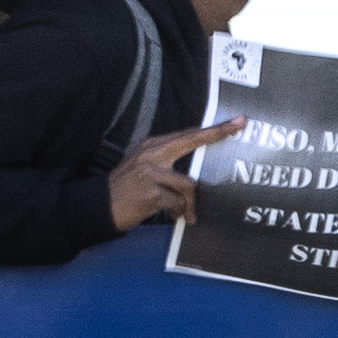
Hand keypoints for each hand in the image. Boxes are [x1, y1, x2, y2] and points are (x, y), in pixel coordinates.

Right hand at [108, 118, 232, 230]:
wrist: (97, 206)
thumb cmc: (126, 190)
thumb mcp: (143, 168)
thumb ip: (167, 163)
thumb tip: (196, 173)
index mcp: (151, 146)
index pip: (186, 135)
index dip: (212, 129)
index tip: (237, 121)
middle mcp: (151, 154)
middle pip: (191, 140)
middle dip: (217, 134)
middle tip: (239, 126)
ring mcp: (150, 172)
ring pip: (188, 185)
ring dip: (189, 203)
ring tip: (185, 213)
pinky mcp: (150, 192)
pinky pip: (178, 202)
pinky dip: (178, 212)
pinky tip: (173, 216)